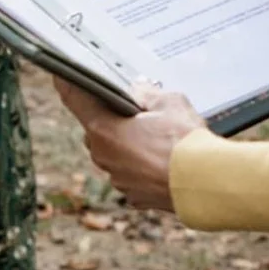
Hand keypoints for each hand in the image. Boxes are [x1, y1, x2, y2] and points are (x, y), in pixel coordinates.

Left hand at [55, 80, 201, 213]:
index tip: (60, 74)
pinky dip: (143, 165)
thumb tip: (137, 92)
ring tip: (157, 134)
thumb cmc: (186, 142)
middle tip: (134, 108)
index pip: (75, 99)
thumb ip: (147, 94)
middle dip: (112, 117)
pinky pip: (132, 174)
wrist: (208, 184)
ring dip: (129, 143)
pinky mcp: (134, 196)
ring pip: (116, 154)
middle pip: (97, 129)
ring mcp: (118, 179)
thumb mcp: (169, 102)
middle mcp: (104, 157)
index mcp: (104, 130)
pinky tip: (163, 158)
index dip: (68, 83)